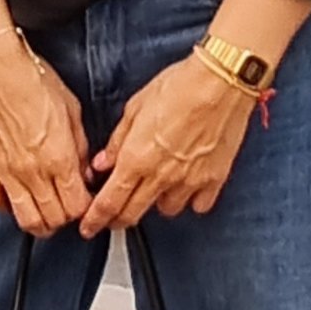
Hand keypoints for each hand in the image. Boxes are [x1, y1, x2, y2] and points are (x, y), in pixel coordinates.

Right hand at [0, 30, 91, 237]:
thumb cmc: (33, 80)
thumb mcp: (71, 110)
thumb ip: (80, 146)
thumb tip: (85, 172)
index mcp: (59, 157)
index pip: (78, 206)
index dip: (86, 208)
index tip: (86, 200)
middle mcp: (32, 171)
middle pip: (54, 219)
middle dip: (65, 219)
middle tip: (67, 206)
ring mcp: (6, 172)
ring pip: (25, 220)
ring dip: (39, 222)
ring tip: (45, 212)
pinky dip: (7, 206)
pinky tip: (16, 198)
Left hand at [80, 53, 255, 235]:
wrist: (221, 81)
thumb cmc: (178, 85)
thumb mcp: (136, 106)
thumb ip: (118, 140)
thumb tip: (102, 162)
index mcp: (136, 157)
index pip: (109, 201)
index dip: (95, 219)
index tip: (88, 227)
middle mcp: (160, 175)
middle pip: (132, 214)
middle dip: (118, 220)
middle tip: (113, 217)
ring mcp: (189, 181)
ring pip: (166, 210)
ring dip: (156, 203)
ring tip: (156, 187)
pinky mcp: (214, 179)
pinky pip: (198, 204)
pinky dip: (191, 199)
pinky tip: (188, 185)